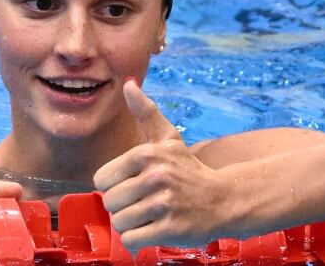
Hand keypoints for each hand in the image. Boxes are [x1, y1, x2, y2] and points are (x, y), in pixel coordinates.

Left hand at [93, 80, 230, 250]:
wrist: (223, 199)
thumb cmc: (188, 169)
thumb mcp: (167, 138)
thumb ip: (145, 111)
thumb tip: (128, 83)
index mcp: (147, 154)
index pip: (101, 180)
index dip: (114, 186)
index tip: (133, 185)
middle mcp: (155, 176)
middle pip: (109, 203)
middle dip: (122, 207)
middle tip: (143, 203)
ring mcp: (163, 204)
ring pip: (119, 223)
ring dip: (130, 225)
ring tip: (149, 216)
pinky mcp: (171, 229)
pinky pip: (132, 241)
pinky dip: (138, 240)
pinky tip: (153, 229)